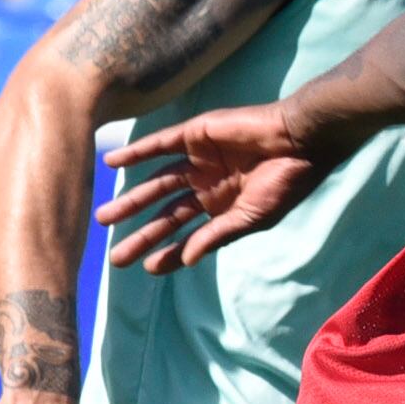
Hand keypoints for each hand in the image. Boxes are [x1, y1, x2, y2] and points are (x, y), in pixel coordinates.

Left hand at [96, 104, 327, 273]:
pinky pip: (159, 145)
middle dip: (142, 235)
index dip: (168, 252)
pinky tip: (112, 163)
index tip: (147, 268)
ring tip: (104, 218)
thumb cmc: (285, 182)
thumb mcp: (251, 217)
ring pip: (157, 184)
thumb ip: (217, 235)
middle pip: (166, 214)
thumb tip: (188, 260)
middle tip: (115, 257)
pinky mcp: (195, 135)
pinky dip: (135, 153)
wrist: (299, 140)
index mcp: (222, 208)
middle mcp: (206, 186)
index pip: (187, 234)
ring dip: (131, 201)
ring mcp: (199, 161)